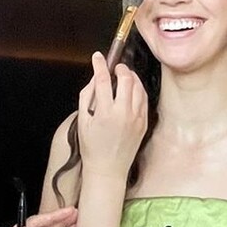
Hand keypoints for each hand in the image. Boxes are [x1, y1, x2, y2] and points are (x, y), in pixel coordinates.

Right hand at [75, 52, 147, 181]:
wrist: (108, 168)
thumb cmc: (92, 147)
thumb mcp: (83, 120)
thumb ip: (87, 96)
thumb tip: (94, 78)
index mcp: (104, 112)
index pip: (102, 79)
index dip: (100, 65)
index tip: (98, 57)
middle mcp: (122, 113)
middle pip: (125, 79)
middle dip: (120, 68)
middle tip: (114, 67)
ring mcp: (136, 118)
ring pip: (138, 87)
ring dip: (131, 77)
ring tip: (123, 76)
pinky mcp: (144, 122)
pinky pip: (144, 99)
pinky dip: (138, 89)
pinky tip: (132, 88)